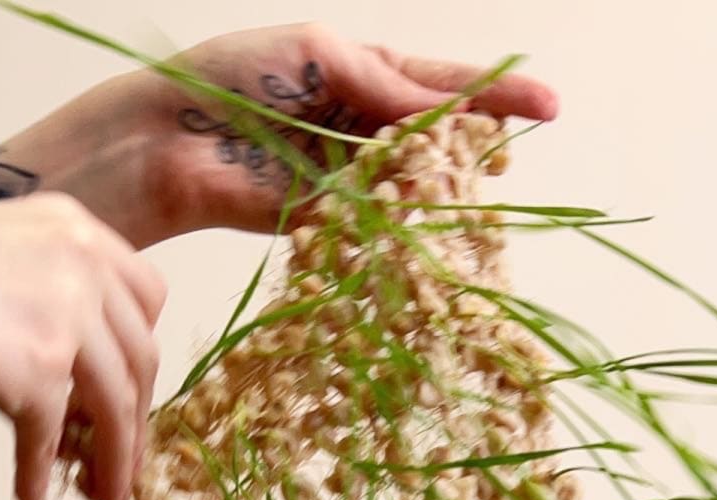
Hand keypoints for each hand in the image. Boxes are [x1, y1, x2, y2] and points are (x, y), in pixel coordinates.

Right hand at [0, 192, 164, 499]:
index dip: (140, 358)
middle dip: (133, 422)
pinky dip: (39, 474)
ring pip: (116, 407)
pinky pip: (52, 439)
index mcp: (75, 229)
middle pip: (140, 360)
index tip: (130, 396)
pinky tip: (27, 495)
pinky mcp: (35, 369)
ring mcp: (63, 314)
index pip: (146, 301)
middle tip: (120, 465)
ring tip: (99, 495)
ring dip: (111, 462)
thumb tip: (91, 397)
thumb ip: (56, 306)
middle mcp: (80, 263)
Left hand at [11, 22, 558, 246]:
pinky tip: (427, 225)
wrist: (168, 141)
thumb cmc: (233, 79)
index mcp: (362, 73)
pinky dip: (402, 224)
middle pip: (437, 140)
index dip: (497, 96)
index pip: (443, 86)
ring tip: (470, 190)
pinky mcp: (329, 223)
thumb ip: (388, 86)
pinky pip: (379, 224)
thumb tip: (448, 116)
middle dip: (476, 146)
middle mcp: (361, 127)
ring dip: (441, 188)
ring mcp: (349, 177)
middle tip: (509, 157)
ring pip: (414, 185)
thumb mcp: (321, 58)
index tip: (548, 107)